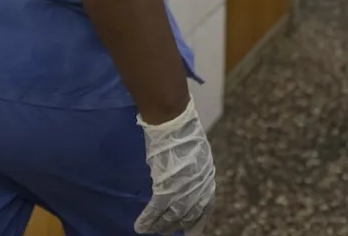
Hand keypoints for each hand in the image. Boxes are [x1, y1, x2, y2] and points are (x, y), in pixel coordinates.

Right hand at [135, 98, 216, 233]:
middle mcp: (198, 187)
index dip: (198, 221)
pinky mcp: (165, 188)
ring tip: (151, 230)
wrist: (173, 122)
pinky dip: (148, 220)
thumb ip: (195, 171)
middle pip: (188, 215)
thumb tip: (189, 180)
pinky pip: (156, 211)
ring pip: (171, 216)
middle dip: (178, 225)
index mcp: (207, 177)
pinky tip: (140, 226)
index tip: (192, 231)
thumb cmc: (183, 132)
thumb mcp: (198, 154)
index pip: (206, 206)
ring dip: (160, 226)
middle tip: (168, 232)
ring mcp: (182, 188)